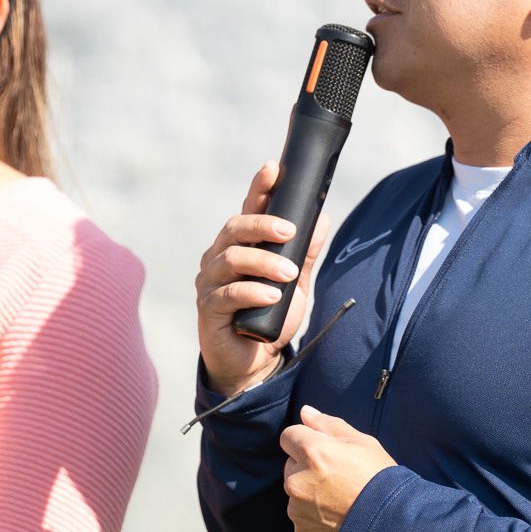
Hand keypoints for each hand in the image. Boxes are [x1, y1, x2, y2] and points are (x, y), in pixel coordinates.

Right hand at [195, 162, 331, 398]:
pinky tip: (271, 295)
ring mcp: (210, 282)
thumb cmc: (270, 318)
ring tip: (290, 274)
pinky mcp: (208, 309)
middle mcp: (219, 258)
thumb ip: (305, 255)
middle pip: (235, 228)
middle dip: (263, 224)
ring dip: (264, 263)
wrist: (255, 363)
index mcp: (240, 246)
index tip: (274, 168)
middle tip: (291, 231)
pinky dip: (252, 291)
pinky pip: (227, 293)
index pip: (248, 210)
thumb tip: (322, 219)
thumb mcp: (296, 285)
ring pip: (231, 258)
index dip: (259, 189)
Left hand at [280, 406, 395, 531]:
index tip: (326, 452)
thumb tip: (305, 412)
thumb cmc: (381, 481)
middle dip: (308, 469)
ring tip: (342, 503)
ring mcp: (297, 511)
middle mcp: (297, 481)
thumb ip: (329, 425)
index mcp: (312, 453)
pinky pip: (303, 520)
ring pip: (296, 495)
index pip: (289, 436)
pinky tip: (339, 520)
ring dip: (310, 495)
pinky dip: (315, 520)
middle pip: (292, 466)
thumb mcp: (363, 443)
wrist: (392, 528)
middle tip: (339, 479)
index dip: (308, 441)